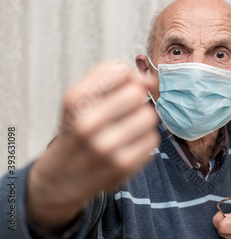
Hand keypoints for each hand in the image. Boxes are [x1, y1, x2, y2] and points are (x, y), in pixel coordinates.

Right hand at [26, 61, 158, 231]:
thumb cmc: (77, 130)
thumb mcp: (81, 99)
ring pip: (149, 116)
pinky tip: (128, 145)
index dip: (128, 77)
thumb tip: (150, 81)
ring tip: (126, 128)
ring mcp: (104, 147)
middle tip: (123, 112)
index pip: (120, 71)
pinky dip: (145, 140)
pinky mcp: (122, 166)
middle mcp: (86, 123)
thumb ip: (114, 80)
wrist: (60, 178)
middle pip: (136, 93)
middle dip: (135, 99)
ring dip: (142, 120)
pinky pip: (152, 139)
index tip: (122, 88)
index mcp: (75, 101)